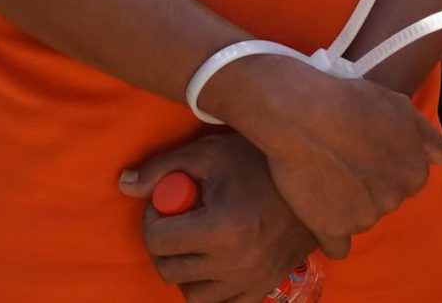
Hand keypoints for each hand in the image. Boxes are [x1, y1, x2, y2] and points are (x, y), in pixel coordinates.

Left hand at [119, 131, 317, 302]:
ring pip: (192, 294)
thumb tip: (124, 185)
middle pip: (170, 269)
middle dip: (163, 245)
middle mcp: (238, 261)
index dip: (152, 220)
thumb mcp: (210, 153)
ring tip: (196, 243)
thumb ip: (163, 168)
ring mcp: (253, 279)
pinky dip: (211, 288)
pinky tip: (215, 262)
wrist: (317, 177)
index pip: (158, 240)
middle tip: (176, 222)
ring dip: (185, 271)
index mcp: (224, 227)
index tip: (164, 205)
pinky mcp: (265, 288)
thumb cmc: (258, 159)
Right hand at [199, 53, 441, 257]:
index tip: (369, 148)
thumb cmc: (354, 103)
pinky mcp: (330, 229)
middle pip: (386, 198)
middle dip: (372, 183)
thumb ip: (431, 138)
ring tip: (328, 174)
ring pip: (362, 218)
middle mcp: (394, 201)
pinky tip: (323, 216)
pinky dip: (333, 235)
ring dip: (350, 204)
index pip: (409, 178)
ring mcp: (363, 218)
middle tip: (347, 158)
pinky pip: (338, 247)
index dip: (388, 162)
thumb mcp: (402, 109)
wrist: (304, 115)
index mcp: (414, 173)